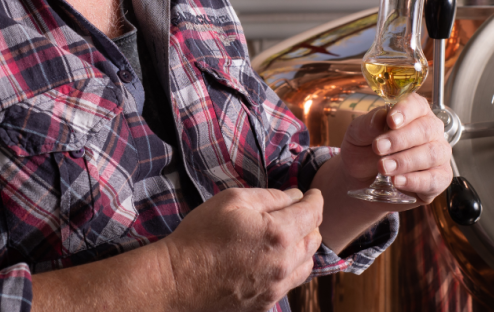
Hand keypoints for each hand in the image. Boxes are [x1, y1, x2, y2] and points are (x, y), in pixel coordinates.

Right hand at [159, 188, 323, 311]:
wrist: (177, 281)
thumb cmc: (201, 236)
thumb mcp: (232, 201)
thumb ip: (270, 196)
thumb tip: (294, 196)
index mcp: (278, 234)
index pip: (312, 214)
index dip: (315, 199)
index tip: (314, 193)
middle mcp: (284, 264)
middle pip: (314, 241)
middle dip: (311, 223)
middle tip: (300, 213)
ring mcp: (276, 288)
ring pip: (306, 265)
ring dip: (303, 248)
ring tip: (291, 237)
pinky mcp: (265, 304)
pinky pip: (289, 284)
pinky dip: (289, 269)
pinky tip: (274, 260)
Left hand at [339, 93, 453, 206]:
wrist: (360, 177)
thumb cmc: (365, 149)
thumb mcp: (358, 134)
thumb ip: (368, 124)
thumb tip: (381, 116)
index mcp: (414, 111)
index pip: (416, 105)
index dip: (405, 111)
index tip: (390, 120)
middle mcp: (431, 130)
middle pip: (425, 130)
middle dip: (401, 140)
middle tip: (379, 148)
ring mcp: (439, 153)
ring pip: (431, 154)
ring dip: (406, 162)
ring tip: (384, 168)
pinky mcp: (440, 177)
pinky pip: (434, 179)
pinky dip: (415, 181)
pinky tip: (397, 181)